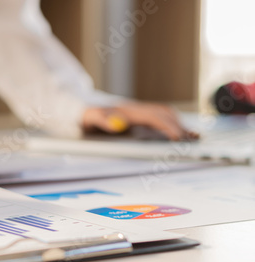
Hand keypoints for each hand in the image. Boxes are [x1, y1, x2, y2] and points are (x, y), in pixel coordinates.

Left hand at [83, 102, 198, 140]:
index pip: (153, 116)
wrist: (82, 111)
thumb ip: (102, 120)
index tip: (178, 137)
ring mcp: (138, 112)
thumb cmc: (87, 117)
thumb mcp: (90, 118)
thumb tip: (118, 124)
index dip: (166, 126)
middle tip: (192, 139)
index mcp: (127, 111)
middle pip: (163, 113)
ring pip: (164, 114)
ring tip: (193, 136)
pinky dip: (172, 124)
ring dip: (179, 123)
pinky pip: (159, 118)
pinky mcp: (139, 117)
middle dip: (178, 125)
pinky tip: (181, 133)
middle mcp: (135, 109)